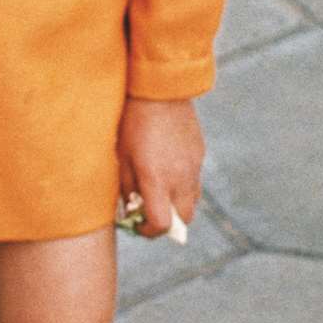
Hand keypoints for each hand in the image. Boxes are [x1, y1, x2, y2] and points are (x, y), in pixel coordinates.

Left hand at [117, 97, 203, 240]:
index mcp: (158, 180)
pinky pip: (195, 182)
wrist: (161, 91)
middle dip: (166, 223)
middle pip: (183, 221)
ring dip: (177, 206)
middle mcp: (180, 179)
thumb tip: (130, 208)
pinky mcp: (200, 155)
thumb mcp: (122, 156)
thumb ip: (127, 187)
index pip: (162, 225)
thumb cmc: (133, 122)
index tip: (137, 225)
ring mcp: (194, 168)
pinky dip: (183, 187)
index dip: (148, 232)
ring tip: (159, 192)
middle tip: (148, 212)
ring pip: (192, 203)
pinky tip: (167, 170)